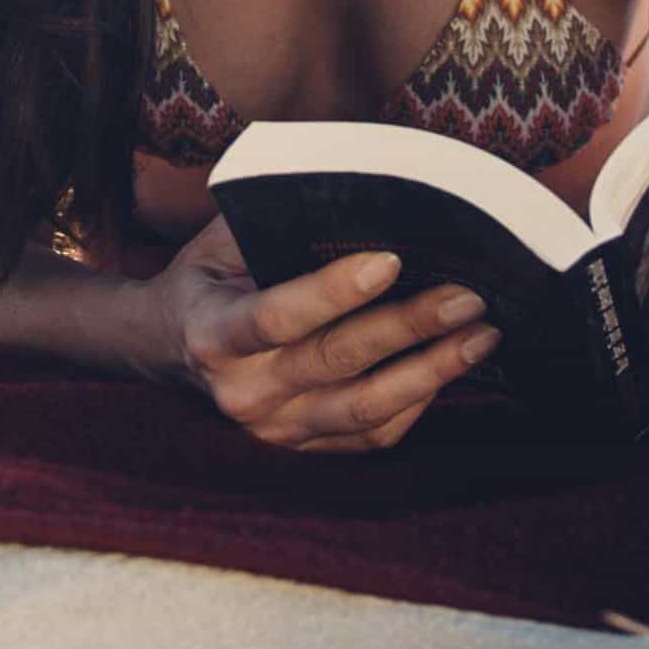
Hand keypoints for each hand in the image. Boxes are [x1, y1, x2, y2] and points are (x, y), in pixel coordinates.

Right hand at [142, 213, 501, 451]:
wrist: (167, 346)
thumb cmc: (210, 276)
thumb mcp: (222, 240)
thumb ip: (276, 223)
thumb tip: (362, 201)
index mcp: (214, 333)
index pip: (279, 316)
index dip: (335, 291)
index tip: (392, 259)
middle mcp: (242, 392)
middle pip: (336, 361)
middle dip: (410, 326)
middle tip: (468, 296)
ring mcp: (273, 429)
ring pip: (364, 409)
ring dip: (431, 372)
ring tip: (481, 337)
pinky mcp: (301, 447)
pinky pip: (371, 436)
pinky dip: (416, 403)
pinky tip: (449, 368)